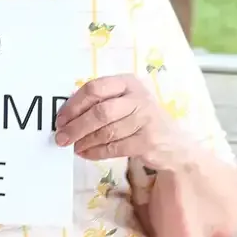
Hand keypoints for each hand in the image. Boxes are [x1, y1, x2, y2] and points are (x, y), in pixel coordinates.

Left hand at [54, 75, 196, 168]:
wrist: (175, 144)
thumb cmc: (142, 120)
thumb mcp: (126, 102)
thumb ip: (102, 102)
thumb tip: (67, 114)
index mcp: (128, 82)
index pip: (94, 88)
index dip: (73, 104)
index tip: (60, 118)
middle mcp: (139, 98)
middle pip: (99, 111)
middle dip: (76, 126)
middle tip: (61, 137)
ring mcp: (146, 119)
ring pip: (106, 131)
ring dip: (85, 140)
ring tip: (73, 146)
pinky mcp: (148, 141)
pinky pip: (115, 147)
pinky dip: (96, 152)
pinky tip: (86, 153)